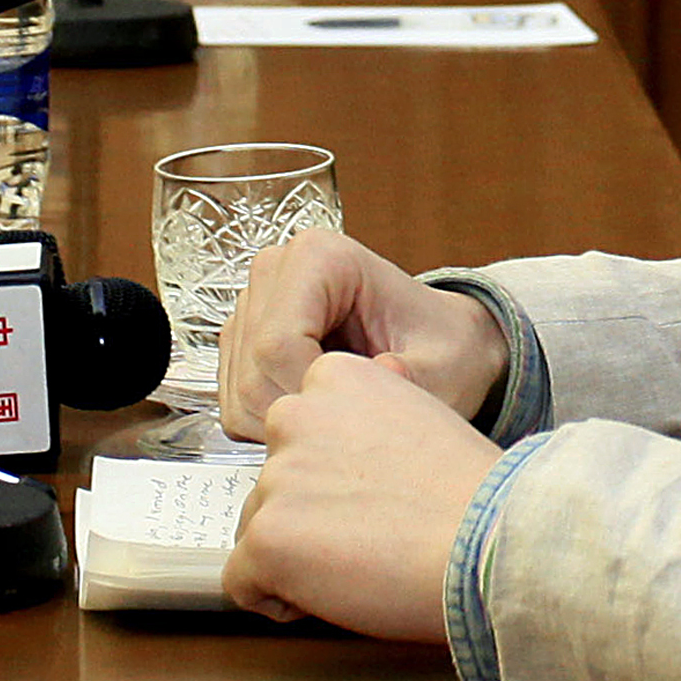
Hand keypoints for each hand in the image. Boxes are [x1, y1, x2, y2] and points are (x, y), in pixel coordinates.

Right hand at [218, 230, 507, 441]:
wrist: (441, 344)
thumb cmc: (442, 345)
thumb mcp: (444, 366)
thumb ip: (417, 377)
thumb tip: (384, 377)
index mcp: (319, 256)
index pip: (277, 343)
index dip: (306, 392)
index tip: (349, 414)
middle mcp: (277, 270)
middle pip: (252, 371)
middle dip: (297, 412)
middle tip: (347, 424)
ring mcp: (255, 305)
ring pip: (238, 392)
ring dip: (285, 421)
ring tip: (339, 415)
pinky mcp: (245, 341)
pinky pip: (236, 402)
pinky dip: (274, 422)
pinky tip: (319, 410)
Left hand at [223, 350, 501, 637]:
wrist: (492, 541)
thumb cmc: (477, 493)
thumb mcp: (426, 415)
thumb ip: (376, 415)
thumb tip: (364, 420)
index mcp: (336, 376)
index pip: (298, 428)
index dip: (330, 471)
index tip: (370, 492)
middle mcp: (295, 415)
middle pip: (273, 477)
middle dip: (306, 510)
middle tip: (366, 533)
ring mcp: (277, 477)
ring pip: (257, 527)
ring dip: (295, 552)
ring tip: (360, 564)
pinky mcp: (267, 536)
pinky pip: (242, 580)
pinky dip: (277, 597)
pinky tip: (334, 592)